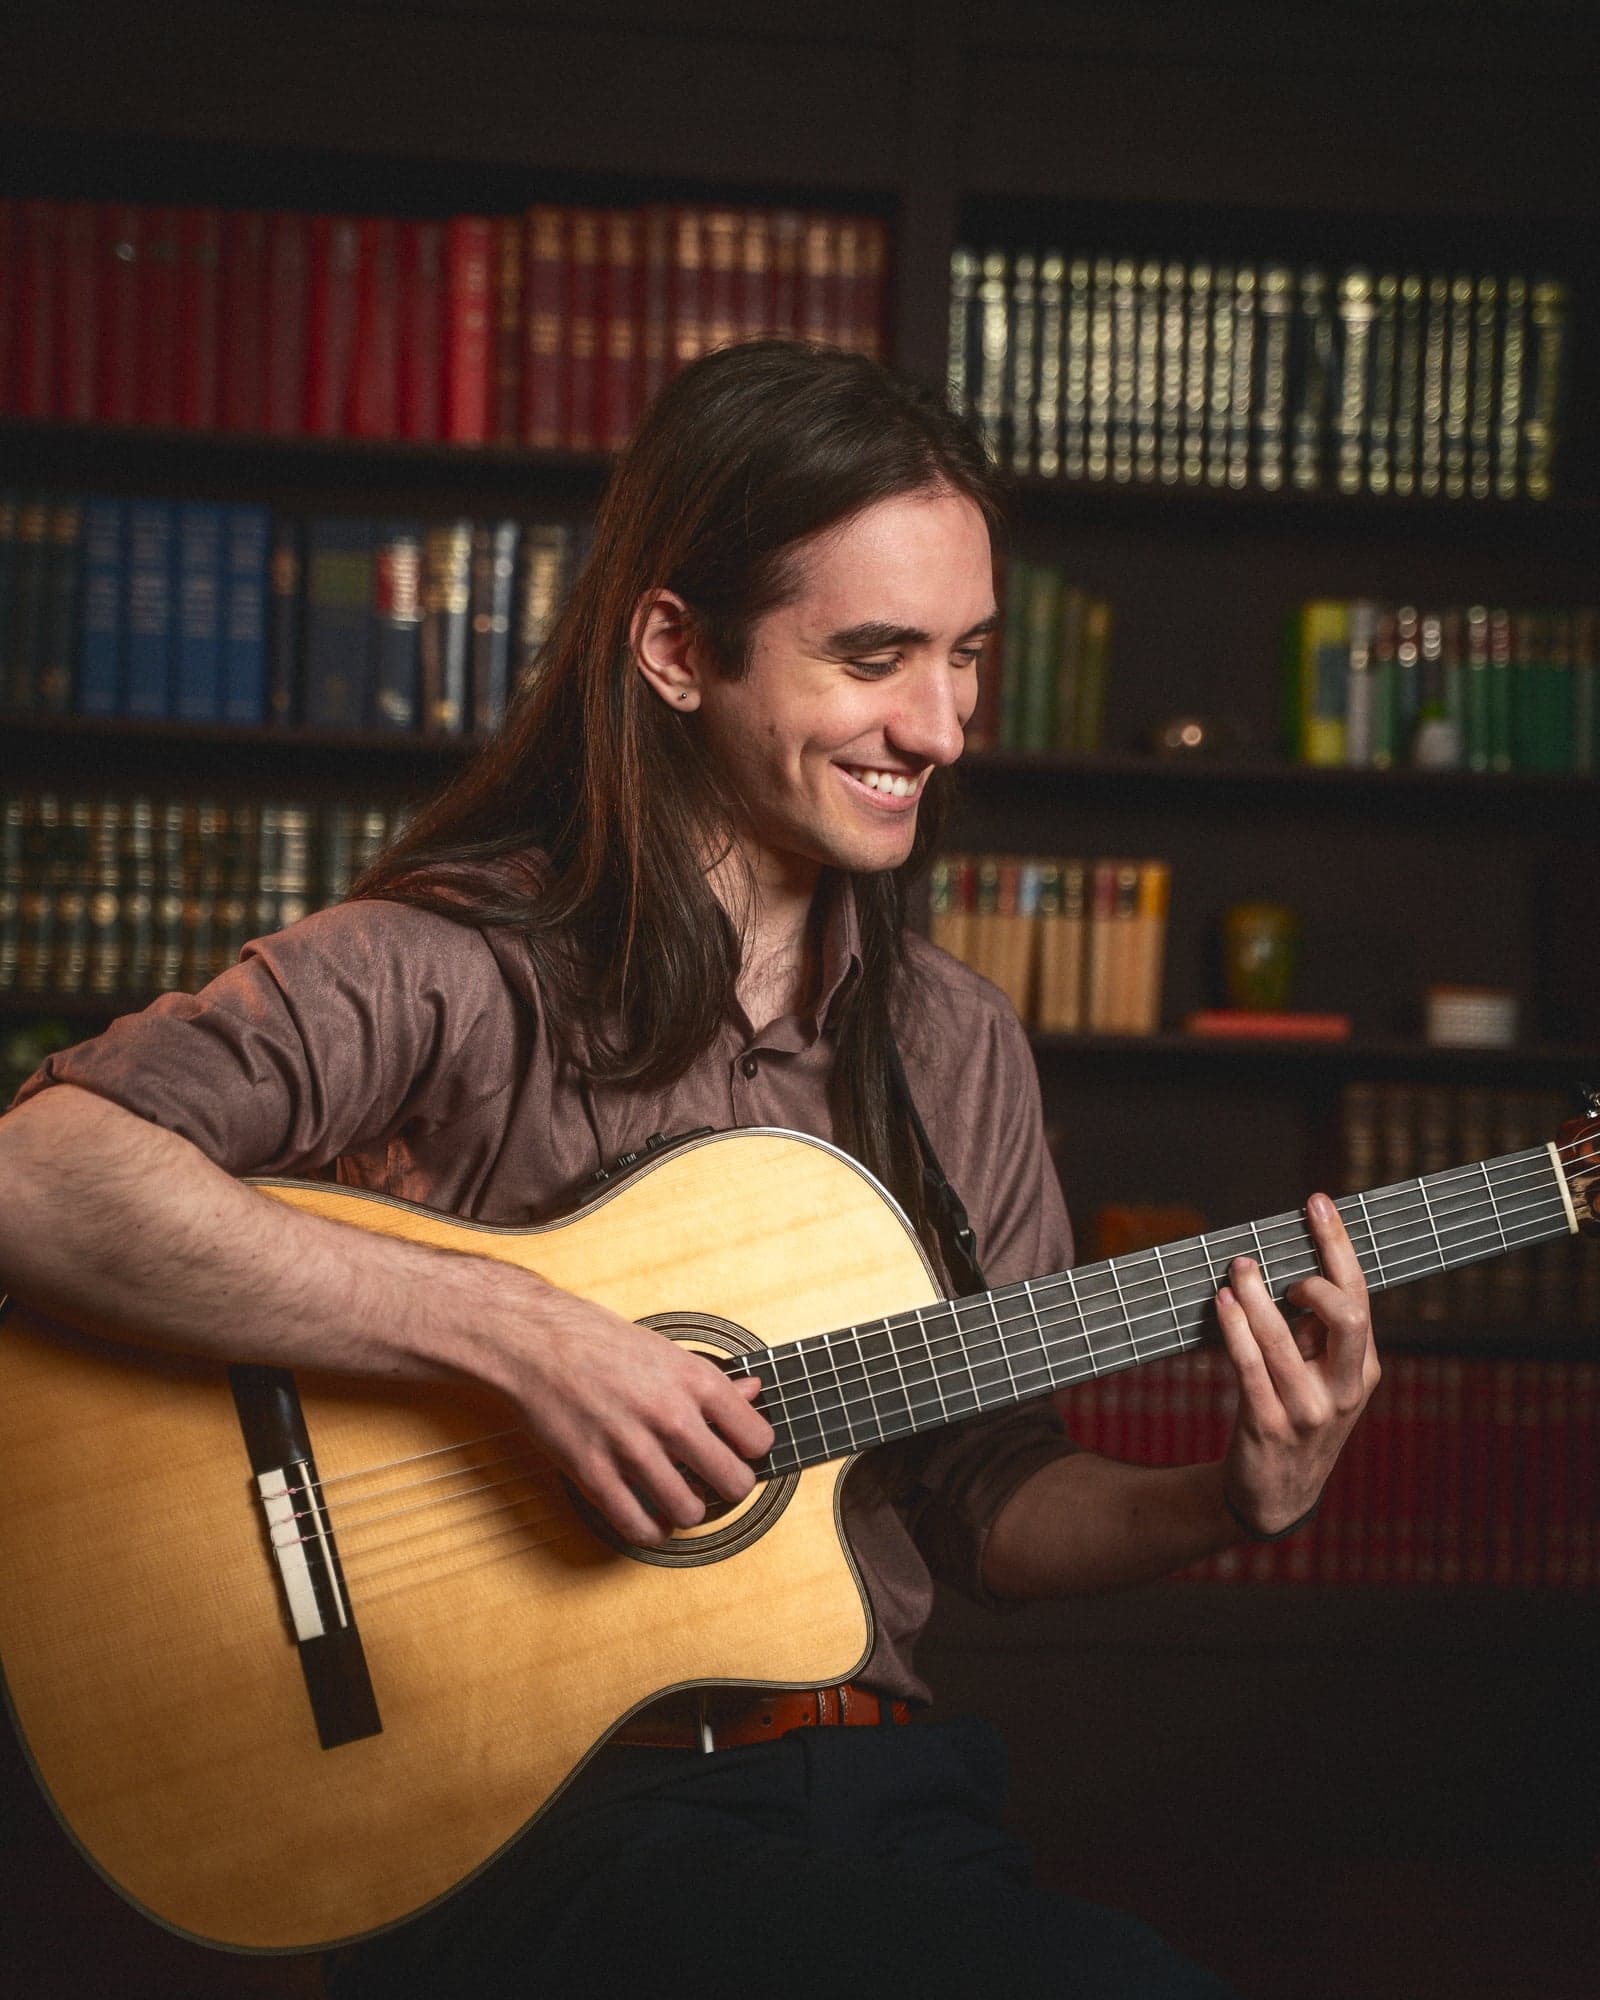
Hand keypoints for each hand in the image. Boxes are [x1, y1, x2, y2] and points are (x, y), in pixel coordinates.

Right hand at [506, 1293, 773, 1546]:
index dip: (752, 1451)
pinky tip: (651, 1515)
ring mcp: (632, 1447)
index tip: (738, 1451)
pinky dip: (652, 1530)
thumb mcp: (668, 1352)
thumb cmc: (602, 1342)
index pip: (757, 1440)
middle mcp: (669, 1415)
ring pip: (690, 1512)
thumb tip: (753, 1392)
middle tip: (714, 1480)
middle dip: (729, 1487)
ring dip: (689, 1510)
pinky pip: (639, 1526)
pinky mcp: (594, 1473)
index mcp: (695, 1381)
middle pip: (734, 1483)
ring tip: (680, 1495)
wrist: (537, 1342)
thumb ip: (712, 1381)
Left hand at [1214, 1192, 1379, 1535]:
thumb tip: (1286, 1262)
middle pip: (1348, 1317)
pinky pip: (1251, 1371)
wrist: (1275, 1494)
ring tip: (1238, 1268)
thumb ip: (1314, 1330)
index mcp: (1362, 1367)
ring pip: (1286, 1342)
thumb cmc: (1295, 1415)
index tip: (1317, 1201)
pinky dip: (1236, 1331)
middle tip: (1281, 1262)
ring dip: (1259, 1299)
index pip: (1359, 1296)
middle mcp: (1345, 1387)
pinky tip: (1223, 1303)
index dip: (1338, 1245)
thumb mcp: (1320, 1376)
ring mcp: (1309, 1411)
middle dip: (1319, 1275)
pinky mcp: (1269, 1426)